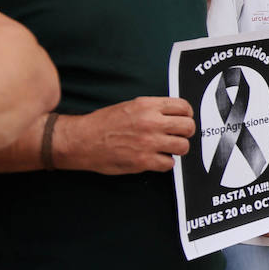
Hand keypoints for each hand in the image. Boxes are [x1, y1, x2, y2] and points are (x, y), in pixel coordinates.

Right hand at [59, 97, 195, 173]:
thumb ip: (153, 109)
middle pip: (188, 127)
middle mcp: (151, 122)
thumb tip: (175, 115)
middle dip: (185, 132)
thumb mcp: (130, 106)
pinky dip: (164, 163)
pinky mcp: (143, 161)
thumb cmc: (103, 123)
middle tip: (177, 136)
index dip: (186, 115)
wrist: (80, 140)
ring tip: (167, 149)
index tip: (183, 120)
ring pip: (183, 146)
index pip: (184, 107)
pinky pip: (169, 164)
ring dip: (177, 149)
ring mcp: (148, 142)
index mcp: (147, 106)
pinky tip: (155, 159)